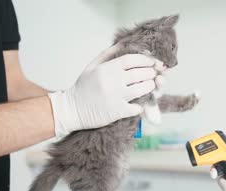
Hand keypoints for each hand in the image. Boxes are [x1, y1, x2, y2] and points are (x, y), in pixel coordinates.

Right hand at [48, 45, 164, 136]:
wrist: (72, 110)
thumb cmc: (83, 87)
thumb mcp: (91, 66)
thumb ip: (107, 54)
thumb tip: (123, 43)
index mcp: (106, 69)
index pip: (131, 59)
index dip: (145, 59)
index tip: (151, 61)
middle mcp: (112, 82)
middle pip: (140, 73)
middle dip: (150, 73)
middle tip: (154, 73)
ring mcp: (115, 97)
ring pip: (141, 89)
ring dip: (150, 87)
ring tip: (151, 85)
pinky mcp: (117, 112)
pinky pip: (136, 108)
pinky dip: (141, 106)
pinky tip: (141, 104)